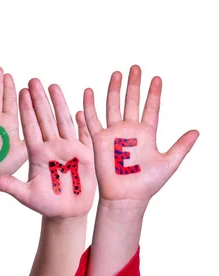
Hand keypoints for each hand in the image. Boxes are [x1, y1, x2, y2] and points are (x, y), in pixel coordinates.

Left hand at [0, 79, 95, 218]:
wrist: (66, 213)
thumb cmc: (45, 204)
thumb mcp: (24, 194)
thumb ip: (7, 185)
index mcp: (37, 153)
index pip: (30, 126)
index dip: (26, 109)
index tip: (20, 91)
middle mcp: (52, 147)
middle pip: (45, 118)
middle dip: (39, 99)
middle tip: (33, 80)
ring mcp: (69, 149)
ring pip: (62, 121)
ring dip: (58, 103)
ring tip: (52, 85)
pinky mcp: (85, 156)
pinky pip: (83, 135)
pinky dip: (82, 122)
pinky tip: (79, 107)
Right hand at [83, 65, 198, 208]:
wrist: (126, 196)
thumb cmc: (147, 184)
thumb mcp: (169, 163)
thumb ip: (181, 146)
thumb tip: (197, 131)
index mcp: (147, 133)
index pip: (151, 108)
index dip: (154, 93)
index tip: (157, 78)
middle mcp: (129, 130)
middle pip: (131, 101)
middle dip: (134, 84)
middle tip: (136, 68)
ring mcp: (114, 134)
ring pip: (113, 105)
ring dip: (114, 89)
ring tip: (117, 74)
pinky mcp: (99, 140)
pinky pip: (92, 120)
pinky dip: (89, 106)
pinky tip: (89, 92)